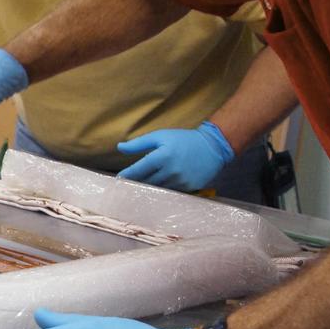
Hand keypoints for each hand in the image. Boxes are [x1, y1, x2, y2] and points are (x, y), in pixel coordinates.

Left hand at [116, 121, 234, 191]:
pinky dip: (161, 192)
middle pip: (146, 182)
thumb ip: (139, 143)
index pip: (138, 170)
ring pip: (157, 189)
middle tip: (123, 187)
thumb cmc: (183, 139)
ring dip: (147, 190)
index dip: (126, 176)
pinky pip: (170, 193)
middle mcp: (171, 171)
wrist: (213, 147)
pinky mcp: (189, 189)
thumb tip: (119, 147)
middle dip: (135, 184)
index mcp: (162, 156)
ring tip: (137, 191)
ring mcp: (180, 182)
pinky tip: (155, 192)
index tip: (117, 181)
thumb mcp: (161, 136)